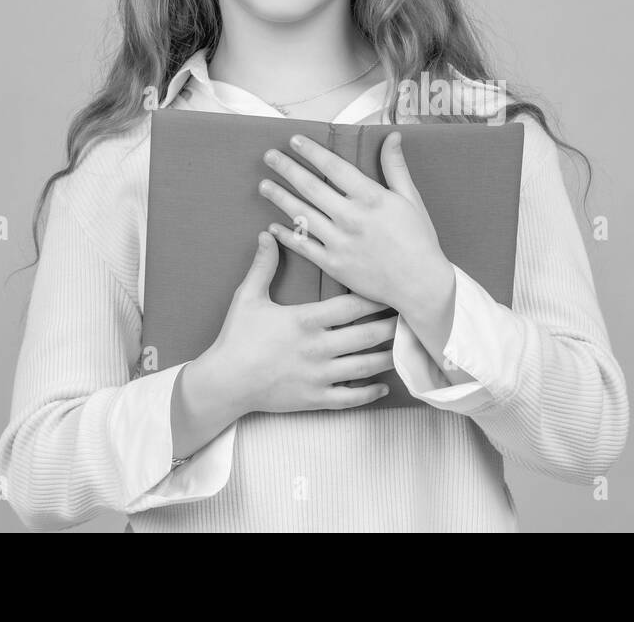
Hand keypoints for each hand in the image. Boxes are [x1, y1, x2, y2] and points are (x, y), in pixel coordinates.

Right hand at [188, 231, 397, 417]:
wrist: (223, 383)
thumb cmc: (236, 338)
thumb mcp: (248, 297)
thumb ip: (263, 266)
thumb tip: (267, 234)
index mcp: (306, 320)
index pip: (352, 307)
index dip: (377, 298)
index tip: (394, 290)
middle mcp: (318, 348)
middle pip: (367, 336)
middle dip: (391, 326)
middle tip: (411, 317)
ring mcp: (318, 376)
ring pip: (364, 367)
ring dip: (387, 357)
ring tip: (405, 348)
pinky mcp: (314, 399)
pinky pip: (350, 398)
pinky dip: (370, 393)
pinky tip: (384, 386)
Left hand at [259, 130, 455, 321]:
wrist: (420, 284)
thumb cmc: (419, 240)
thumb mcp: (411, 199)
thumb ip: (395, 166)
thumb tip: (392, 135)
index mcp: (371, 198)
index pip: (334, 167)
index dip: (312, 152)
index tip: (294, 141)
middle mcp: (351, 217)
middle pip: (311, 187)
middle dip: (287, 168)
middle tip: (269, 156)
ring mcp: (339, 242)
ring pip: (302, 215)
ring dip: (280, 198)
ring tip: (264, 185)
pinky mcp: (333, 265)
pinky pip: (303, 247)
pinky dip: (286, 235)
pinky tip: (272, 226)